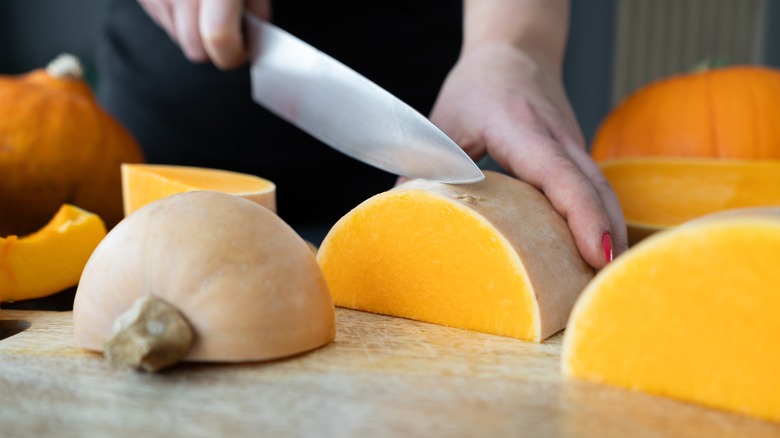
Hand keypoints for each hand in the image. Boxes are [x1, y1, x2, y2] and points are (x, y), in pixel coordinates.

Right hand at [137, 0, 270, 68]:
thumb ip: (256, 9)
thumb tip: (254, 39)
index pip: (219, 37)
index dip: (233, 54)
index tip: (242, 53)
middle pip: (194, 49)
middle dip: (214, 50)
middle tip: (227, 29)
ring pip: (177, 38)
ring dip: (194, 32)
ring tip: (205, 4)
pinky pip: (162, 20)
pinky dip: (176, 16)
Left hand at [428, 43, 627, 268]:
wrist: (515, 51)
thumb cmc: (478, 85)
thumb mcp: (443, 122)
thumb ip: (423, 166)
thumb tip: (400, 212)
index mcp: (521, 128)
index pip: (558, 173)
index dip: (581, 213)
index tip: (596, 251)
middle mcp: (556, 137)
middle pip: (593, 187)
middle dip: (605, 234)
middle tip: (604, 282)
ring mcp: (572, 145)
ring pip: (601, 189)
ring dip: (610, 230)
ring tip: (607, 277)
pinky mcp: (575, 155)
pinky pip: (595, 188)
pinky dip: (601, 218)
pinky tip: (599, 250)